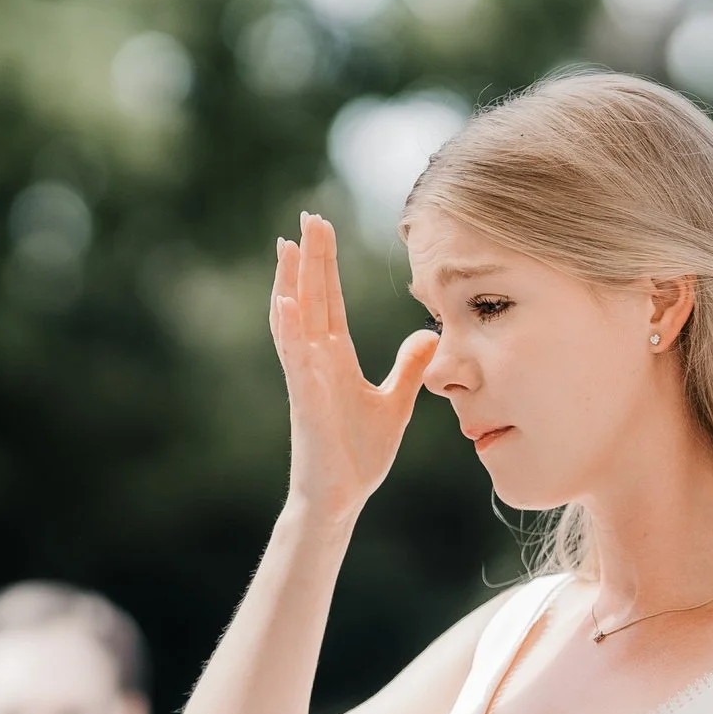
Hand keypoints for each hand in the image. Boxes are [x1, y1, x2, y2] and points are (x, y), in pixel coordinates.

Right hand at [270, 212, 437, 523]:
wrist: (341, 497)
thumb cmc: (359, 454)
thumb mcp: (395, 403)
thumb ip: (407, 367)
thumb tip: (427, 334)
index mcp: (335, 359)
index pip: (330, 301)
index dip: (326, 265)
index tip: (321, 228)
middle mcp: (316, 362)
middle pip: (311, 299)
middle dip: (309, 259)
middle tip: (307, 216)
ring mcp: (307, 379)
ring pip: (295, 321)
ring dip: (289, 283)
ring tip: (286, 246)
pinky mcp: (305, 399)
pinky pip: (295, 359)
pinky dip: (289, 329)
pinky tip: (286, 301)